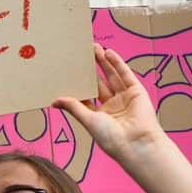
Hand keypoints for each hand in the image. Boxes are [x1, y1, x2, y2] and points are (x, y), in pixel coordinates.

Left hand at [52, 44, 166, 164]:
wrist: (136, 144)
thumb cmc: (111, 138)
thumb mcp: (88, 120)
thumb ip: (74, 107)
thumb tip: (54, 101)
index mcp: (99, 116)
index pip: (87, 96)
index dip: (79, 84)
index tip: (68, 72)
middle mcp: (113, 106)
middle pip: (99, 83)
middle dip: (91, 69)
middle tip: (82, 54)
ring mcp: (125, 98)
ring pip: (112, 76)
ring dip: (103, 62)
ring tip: (94, 48)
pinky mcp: (137, 92)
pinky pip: (126, 75)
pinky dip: (117, 63)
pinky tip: (108, 53)